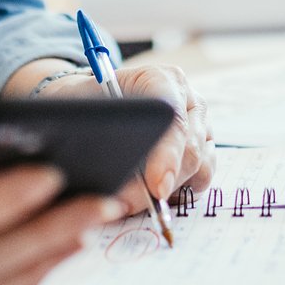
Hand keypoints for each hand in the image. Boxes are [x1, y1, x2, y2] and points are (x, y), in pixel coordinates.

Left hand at [36, 63, 215, 216]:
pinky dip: (180, 192)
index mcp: (160, 79)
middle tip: (127, 205)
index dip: (166, 153)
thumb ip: (94, 130)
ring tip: (133, 201)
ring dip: (169, 191)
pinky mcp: (203, 147)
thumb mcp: (81, 108)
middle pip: (189, 148)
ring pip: (199, 166)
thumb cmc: (87, 103)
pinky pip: (202, 177)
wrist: (93, 101)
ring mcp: (199, 124)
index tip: (156, 187)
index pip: (172, 116)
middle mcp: (187, 99)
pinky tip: (153, 194)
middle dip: (160, 184)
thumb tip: (107, 172)